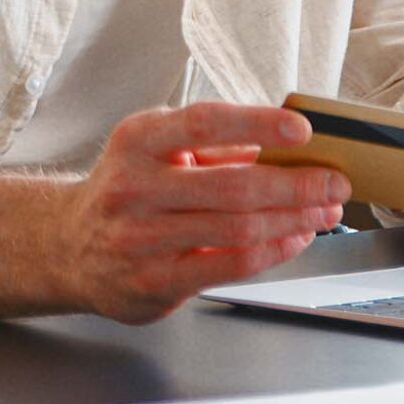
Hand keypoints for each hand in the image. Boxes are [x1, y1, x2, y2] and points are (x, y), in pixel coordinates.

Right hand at [53, 102, 347, 323]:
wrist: (67, 245)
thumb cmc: (125, 190)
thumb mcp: (155, 151)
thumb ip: (213, 147)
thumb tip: (284, 145)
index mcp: (138, 140)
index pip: (203, 123)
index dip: (256, 124)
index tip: (302, 128)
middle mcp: (135, 186)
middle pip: (233, 185)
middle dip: (296, 184)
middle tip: (335, 181)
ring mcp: (142, 238)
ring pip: (238, 229)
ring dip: (293, 220)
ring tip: (324, 211)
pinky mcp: (154, 280)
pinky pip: (229, 265)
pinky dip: (273, 251)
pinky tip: (295, 238)